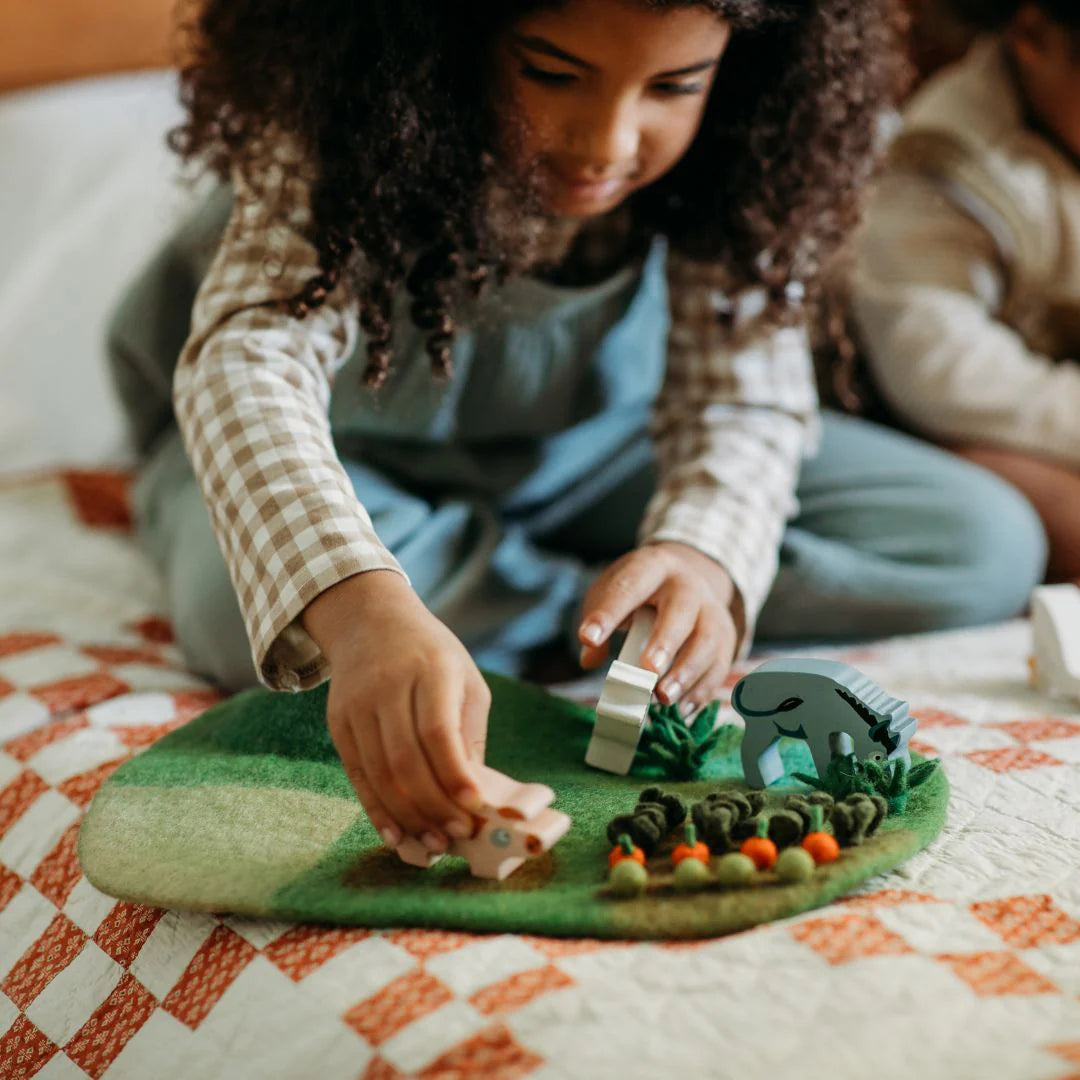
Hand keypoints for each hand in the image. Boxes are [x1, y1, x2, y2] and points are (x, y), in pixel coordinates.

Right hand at [302, 571, 489, 853]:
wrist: (371, 621)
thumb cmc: (433, 657)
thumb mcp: (465, 680)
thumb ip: (468, 734)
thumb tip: (473, 796)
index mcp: (431, 670)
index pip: (438, 731)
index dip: (454, 774)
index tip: (474, 807)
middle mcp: (388, 685)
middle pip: (405, 759)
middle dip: (433, 805)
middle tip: (457, 834)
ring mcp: (357, 704)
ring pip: (380, 772)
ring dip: (408, 816)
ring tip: (433, 843)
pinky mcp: (338, 722)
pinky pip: (358, 774)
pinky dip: (377, 809)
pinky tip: (397, 834)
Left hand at [577, 542, 740, 714]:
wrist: (686, 576)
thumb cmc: (640, 590)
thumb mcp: (611, 591)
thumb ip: (597, 620)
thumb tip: (589, 658)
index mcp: (652, 566)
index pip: (629, 587)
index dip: (609, 613)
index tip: (588, 638)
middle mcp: (687, 585)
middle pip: (681, 611)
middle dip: (665, 642)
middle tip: (648, 671)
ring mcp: (711, 610)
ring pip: (708, 641)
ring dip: (686, 673)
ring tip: (663, 698)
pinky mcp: (725, 636)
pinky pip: (720, 664)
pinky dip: (702, 689)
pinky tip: (681, 709)